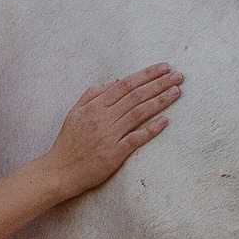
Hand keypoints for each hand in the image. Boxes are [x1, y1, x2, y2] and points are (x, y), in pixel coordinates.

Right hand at [42, 64, 183, 196]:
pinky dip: (150, 129)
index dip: (146, 74)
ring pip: (138, 113)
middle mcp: (103, 118)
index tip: (163, 67)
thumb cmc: (68, 142)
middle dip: (159, 83)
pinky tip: (165, 121)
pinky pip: (135, 138)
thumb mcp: (75, 112)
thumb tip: (114, 81)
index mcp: (95, 106)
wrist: (60, 171)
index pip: (125, 85)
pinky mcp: (113, 154)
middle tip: (178, 76)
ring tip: (177, 92)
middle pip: (135, 96)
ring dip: (159, 101)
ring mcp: (109, 136)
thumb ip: (92, 94)